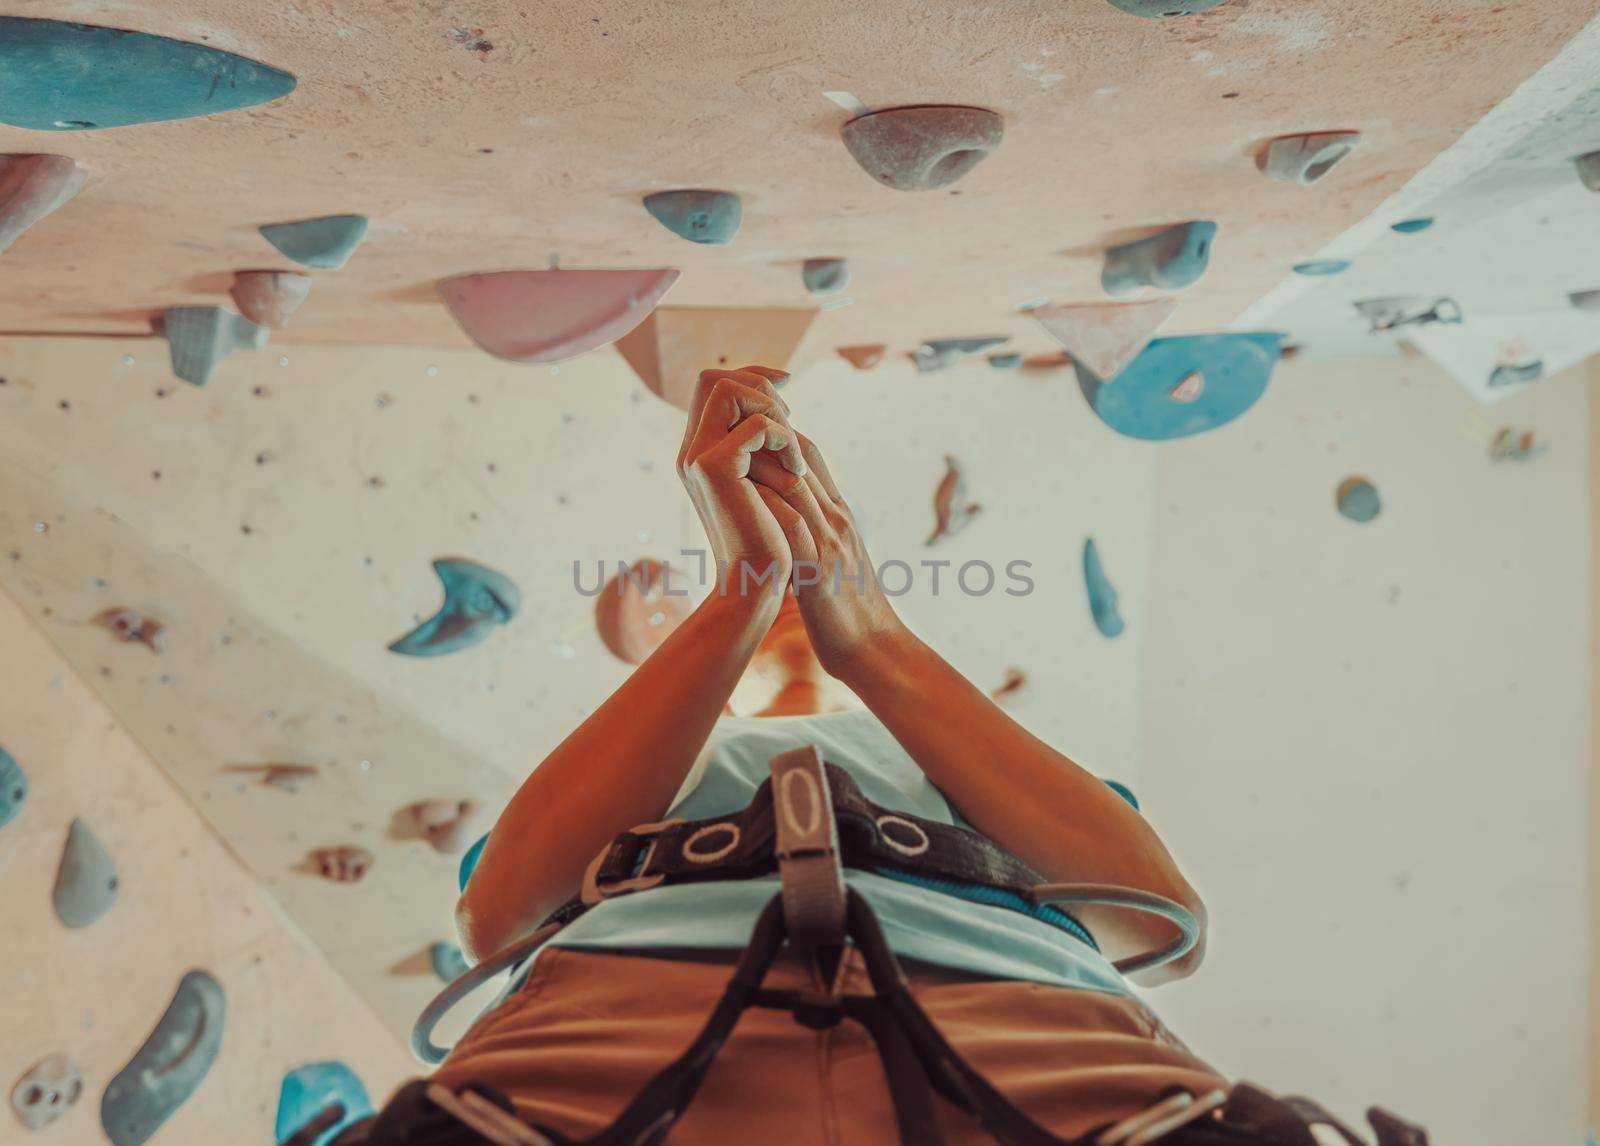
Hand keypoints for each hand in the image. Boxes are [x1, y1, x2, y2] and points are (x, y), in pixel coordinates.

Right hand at [676, 365, 806, 604]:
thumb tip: (779, 407)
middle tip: (789, 421)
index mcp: (700, 452)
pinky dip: (784, 438)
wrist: (756, 584)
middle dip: (759, 386)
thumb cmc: (767, 541)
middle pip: (712, 378)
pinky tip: (795, 471)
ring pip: (728, 389)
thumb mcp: (763, 485)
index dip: (751, 377)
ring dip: (772, 410)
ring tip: (792, 450)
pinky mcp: (716, 470)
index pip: (713, 386)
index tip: (786, 388)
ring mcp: (698, 458)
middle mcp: (692, 451)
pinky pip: (755, 424)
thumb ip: (760, 449)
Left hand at [746, 431, 908, 679]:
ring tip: (722, 451)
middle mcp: (837, 519)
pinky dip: (766, 506)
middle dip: (763, 435)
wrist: (875, 649)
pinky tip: (737, 497)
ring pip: (795, 484)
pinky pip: (792, 527)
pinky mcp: (819, 570)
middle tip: (725, 425)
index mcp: (840, 515)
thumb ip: (816, 530)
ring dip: (758, 463)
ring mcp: (831, 542)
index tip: (746, 428)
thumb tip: (784, 514)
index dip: (777, 434)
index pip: (810, 457)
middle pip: (801, 458)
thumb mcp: (836, 558)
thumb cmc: (851, 610)